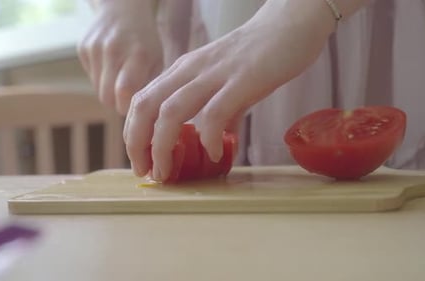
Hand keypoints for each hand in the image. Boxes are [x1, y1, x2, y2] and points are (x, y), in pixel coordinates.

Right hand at [78, 0, 163, 114]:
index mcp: (138, 54)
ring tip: (121, 78)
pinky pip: (90, 78)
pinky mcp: (83, 48)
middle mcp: (114, 50)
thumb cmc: (145, 41)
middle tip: (129, 98)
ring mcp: (95, 48)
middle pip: (107, 98)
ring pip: (98, 90)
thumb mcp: (157, 60)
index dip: (128, 107)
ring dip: (109, 92)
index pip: (125, 93)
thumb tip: (144, 118)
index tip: (135, 107)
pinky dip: (101, 78)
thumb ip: (149, 87)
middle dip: (117, 104)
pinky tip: (110, 66)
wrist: (123, 9)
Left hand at [124, 0, 337, 180]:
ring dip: (162, 147)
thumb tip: (219, 138)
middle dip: (137, 144)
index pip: (142, 102)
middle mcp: (190, 71)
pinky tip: (215, 154)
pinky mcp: (241, 80)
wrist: (290, 24)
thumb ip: (221, 111)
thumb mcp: (228, 83)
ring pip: (170, 112)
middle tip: (146, 172)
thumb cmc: (260, 55)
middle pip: (145, 107)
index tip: (142, 160)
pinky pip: (214, 114)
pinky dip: (208, 138)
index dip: (134, 134)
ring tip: (167, 172)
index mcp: (183, 71)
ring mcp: (214, 75)